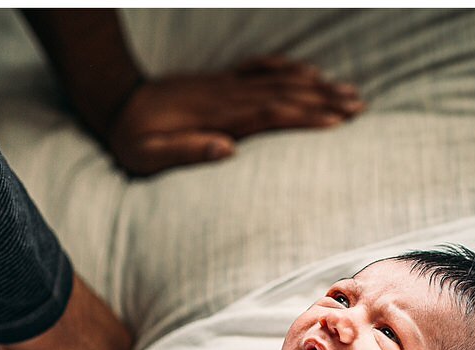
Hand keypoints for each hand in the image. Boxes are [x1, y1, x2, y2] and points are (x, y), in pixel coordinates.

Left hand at [108, 56, 363, 175]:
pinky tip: (308, 72)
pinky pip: (259, 69)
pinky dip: (285, 68)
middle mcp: (226, 97)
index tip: (335, 123)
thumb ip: (185, 151)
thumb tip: (225, 150)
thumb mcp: (149, 156)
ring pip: (279, 82)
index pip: (269, 115)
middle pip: (284, 96)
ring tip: (349, 92)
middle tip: (359, 107)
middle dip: (323, 101)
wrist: (115, 103)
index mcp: (216, 117)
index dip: (304, 118)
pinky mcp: (220, 82)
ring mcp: (225, 86)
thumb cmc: (132, 138)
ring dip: (315, 86)